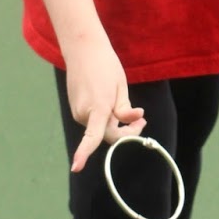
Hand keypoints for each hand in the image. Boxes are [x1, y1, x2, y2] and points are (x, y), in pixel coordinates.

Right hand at [64, 43, 145, 172]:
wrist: (83, 50)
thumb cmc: (105, 66)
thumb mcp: (121, 86)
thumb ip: (125, 109)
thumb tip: (135, 120)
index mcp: (98, 107)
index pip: (92, 136)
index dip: (84, 153)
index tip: (76, 168)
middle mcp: (84, 113)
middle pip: (106, 135)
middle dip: (125, 132)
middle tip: (142, 120)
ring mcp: (78, 113)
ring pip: (100, 128)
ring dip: (116, 124)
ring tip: (132, 110)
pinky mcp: (77, 110)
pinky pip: (94, 122)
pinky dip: (106, 118)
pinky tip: (112, 103)